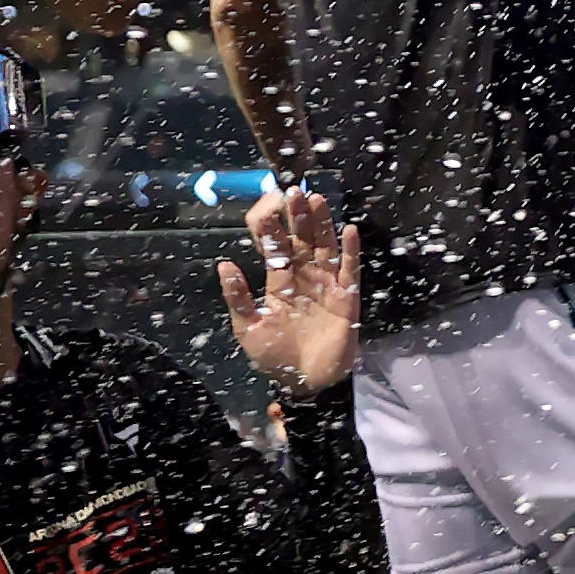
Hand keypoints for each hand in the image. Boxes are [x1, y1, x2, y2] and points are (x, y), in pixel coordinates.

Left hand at [221, 184, 356, 395]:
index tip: (268, 204)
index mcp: (279, 282)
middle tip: (295, 190)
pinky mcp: (346, 298)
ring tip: (317, 200)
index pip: (275, 246)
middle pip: (301, 240)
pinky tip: (349, 230)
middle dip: (298, 216)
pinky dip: (350, 251)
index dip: (272, 226)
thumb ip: (239, 297)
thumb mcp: (248, 328)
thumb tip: (224, 264)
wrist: (305, 382)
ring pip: (324, 248)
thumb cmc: (275, 356)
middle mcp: (303, 277)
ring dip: (321, 225)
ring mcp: (326, 286)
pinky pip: (349, 270)